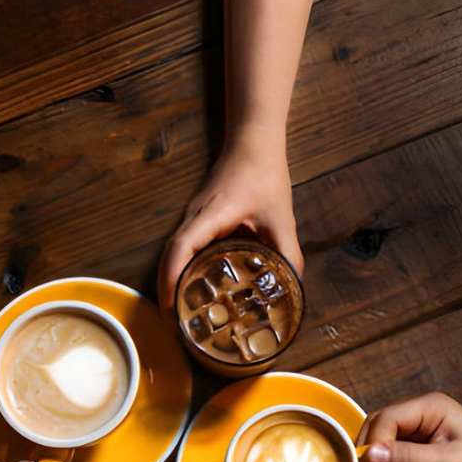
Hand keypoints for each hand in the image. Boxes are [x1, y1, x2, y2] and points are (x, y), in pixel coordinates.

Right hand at [158, 135, 303, 309]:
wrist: (253, 142)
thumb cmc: (264, 173)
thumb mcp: (281, 217)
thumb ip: (288, 252)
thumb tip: (294, 286)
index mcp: (212, 214)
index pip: (182, 246)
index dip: (172, 276)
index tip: (170, 304)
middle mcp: (195, 216)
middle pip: (170, 254)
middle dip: (167, 287)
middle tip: (175, 320)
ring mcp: (193, 216)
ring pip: (173, 251)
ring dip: (172, 277)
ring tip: (180, 309)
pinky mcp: (198, 217)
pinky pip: (184, 245)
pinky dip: (181, 266)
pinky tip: (192, 284)